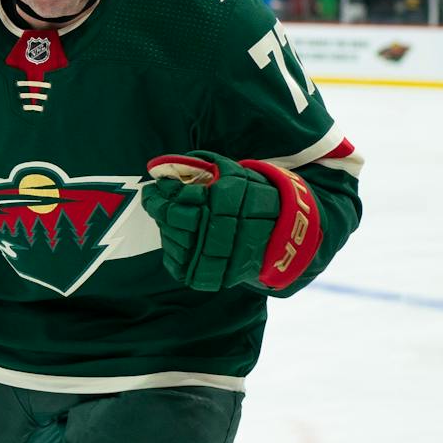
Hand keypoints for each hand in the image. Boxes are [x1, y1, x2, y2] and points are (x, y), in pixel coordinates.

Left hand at [142, 151, 321, 291]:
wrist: (288, 233)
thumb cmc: (255, 196)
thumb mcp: (234, 172)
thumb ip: (201, 166)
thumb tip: (162, 166)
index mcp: (227, 200)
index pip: (179, 198)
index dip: (161, 192)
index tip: (155, 187)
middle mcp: (223, 229)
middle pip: (174, 220)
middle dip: (159, 208)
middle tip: (154, 199)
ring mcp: (220, 256)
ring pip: (174, 242)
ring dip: (166, 229)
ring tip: (170, 219)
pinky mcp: (214, 276)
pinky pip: (179, 265)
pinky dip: (173, 251)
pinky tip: (178, 239)